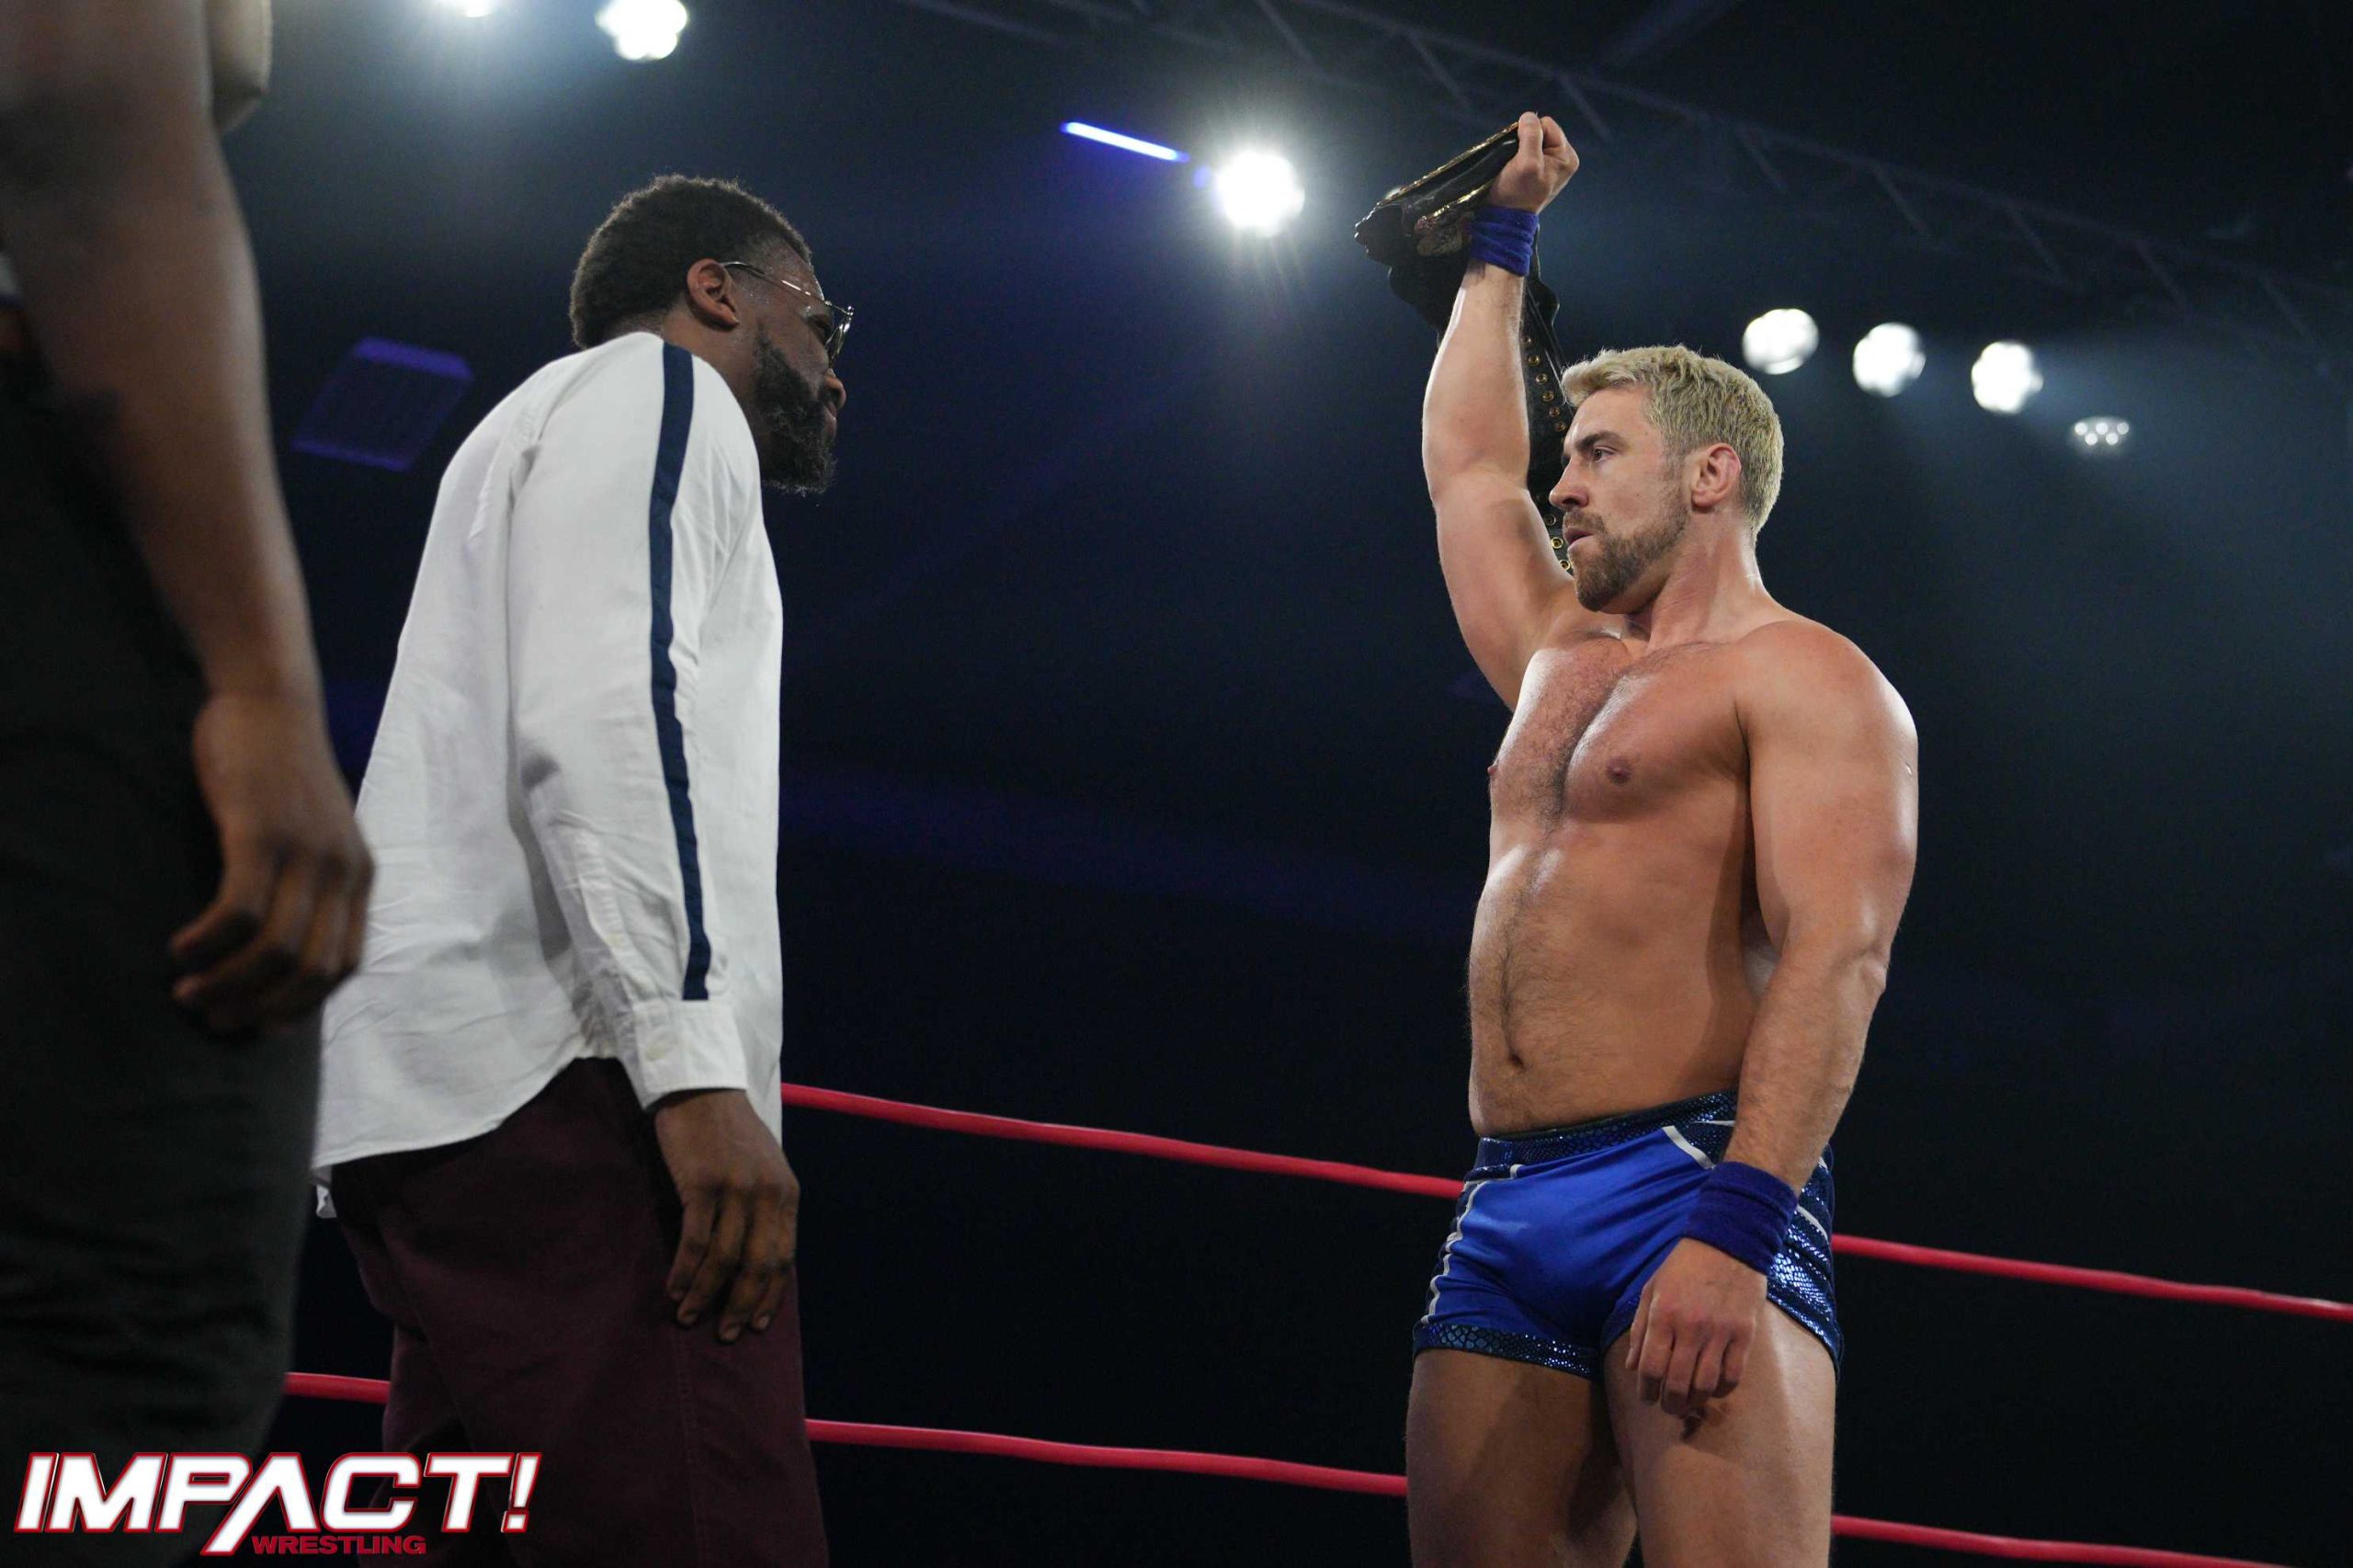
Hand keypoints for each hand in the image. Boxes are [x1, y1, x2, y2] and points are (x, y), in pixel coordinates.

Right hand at [170, 687, 371, 1034]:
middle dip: (262, 1007)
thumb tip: (276, 949)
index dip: (303, 1005)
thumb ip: (308, 883)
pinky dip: (210, 941)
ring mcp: (306, 851)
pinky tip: (182, 949)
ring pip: (276, 948)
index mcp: (361, 875)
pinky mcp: (262, 832)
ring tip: (189, 993)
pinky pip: (240, 910)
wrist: (271, 700)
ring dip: (229, 983)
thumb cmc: (281, 772)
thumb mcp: (314, 833)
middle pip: (312, 968)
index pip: (345, 965)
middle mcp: (343, 869)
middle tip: (215, 1019)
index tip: (260, 1025)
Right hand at [655, 1089, 799, 1342]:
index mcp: (787, 1193)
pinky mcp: (702, 1185)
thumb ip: (765, 1209)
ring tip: (689, 1317)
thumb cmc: (729, 1133)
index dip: (770, 1295)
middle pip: (758, 1265)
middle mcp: (767, 1194)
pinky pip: (694, 1242)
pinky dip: (684, 1271)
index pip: (784, 1258)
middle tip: (727, 1334)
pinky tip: (674, 1288)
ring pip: (724, 1260)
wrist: (702, 1088)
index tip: (758, 1323)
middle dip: (742, 1305)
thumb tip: (758, 1260)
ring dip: (705, 1295)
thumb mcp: (764, 1168)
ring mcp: (736, 1190)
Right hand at [1489, 111, 1578, 213]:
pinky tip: (1514, 169)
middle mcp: (1562, 159)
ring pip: (1531, 139)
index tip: (1520, 154)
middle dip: (1525, 141)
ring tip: (1515, 167)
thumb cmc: (1516, 192)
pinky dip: (1517, 155)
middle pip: (1540, 130)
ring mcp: (1550, 165)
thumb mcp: (1527, 162)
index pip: (1547, 124)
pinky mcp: (1537, 170)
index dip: (1530, 134)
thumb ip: (1531, 135)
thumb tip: (1528, 116)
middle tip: (1516, 162)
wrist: (1503, 219)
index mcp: (1567, 157)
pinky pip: (1526, 149)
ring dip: (1520, 148)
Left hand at [1623, 1238, 1767, 1419]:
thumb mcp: (1651, 1290)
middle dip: (1669, 1404)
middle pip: (1677, 1383)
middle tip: (1666, 1408)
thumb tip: (1631, 1368)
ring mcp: (1720, 1333)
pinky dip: (1722, 1391)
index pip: (1650, 1368)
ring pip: (1706, 1385)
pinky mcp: (1744, 1334)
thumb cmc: (1683, 1266)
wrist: (1728, 1242)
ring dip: (1694, 1401)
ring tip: (1687, 1403)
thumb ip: (1639, 1329)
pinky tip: (1713, 1390)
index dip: (1645, 1390)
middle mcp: (1691, 1328)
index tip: (1646, 1397)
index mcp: (1663, 1315)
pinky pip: (1734, 1376)